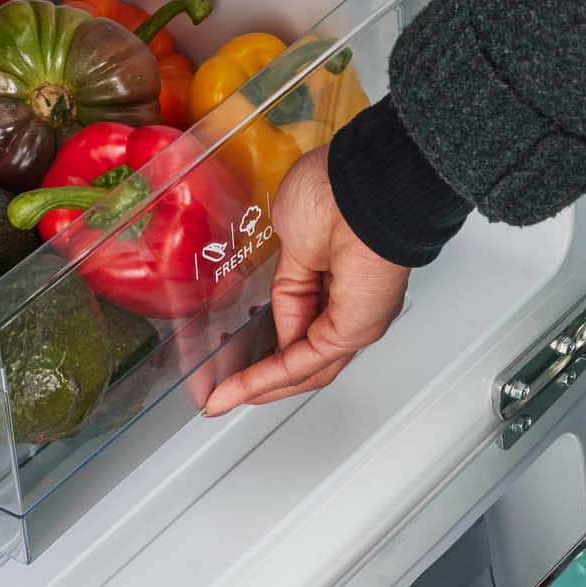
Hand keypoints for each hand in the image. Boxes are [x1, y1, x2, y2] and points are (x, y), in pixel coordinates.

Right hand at [201, 148, 410, 412]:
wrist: (362, 187)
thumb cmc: (337, 191)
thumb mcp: (291, 245)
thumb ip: (286, 288)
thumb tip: (276, 314)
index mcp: (340, 278)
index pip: (302, 327)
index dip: (266, 347)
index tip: (231, 360)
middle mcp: (352, 305)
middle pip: (303, 358)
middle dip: (260, 381)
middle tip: (224, 395)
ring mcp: (355, 320)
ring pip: (303, 369)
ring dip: (259, 386)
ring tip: (223, 399)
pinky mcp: (351, 330)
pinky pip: (301, 363)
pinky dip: (265, 378)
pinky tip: (237, 389)